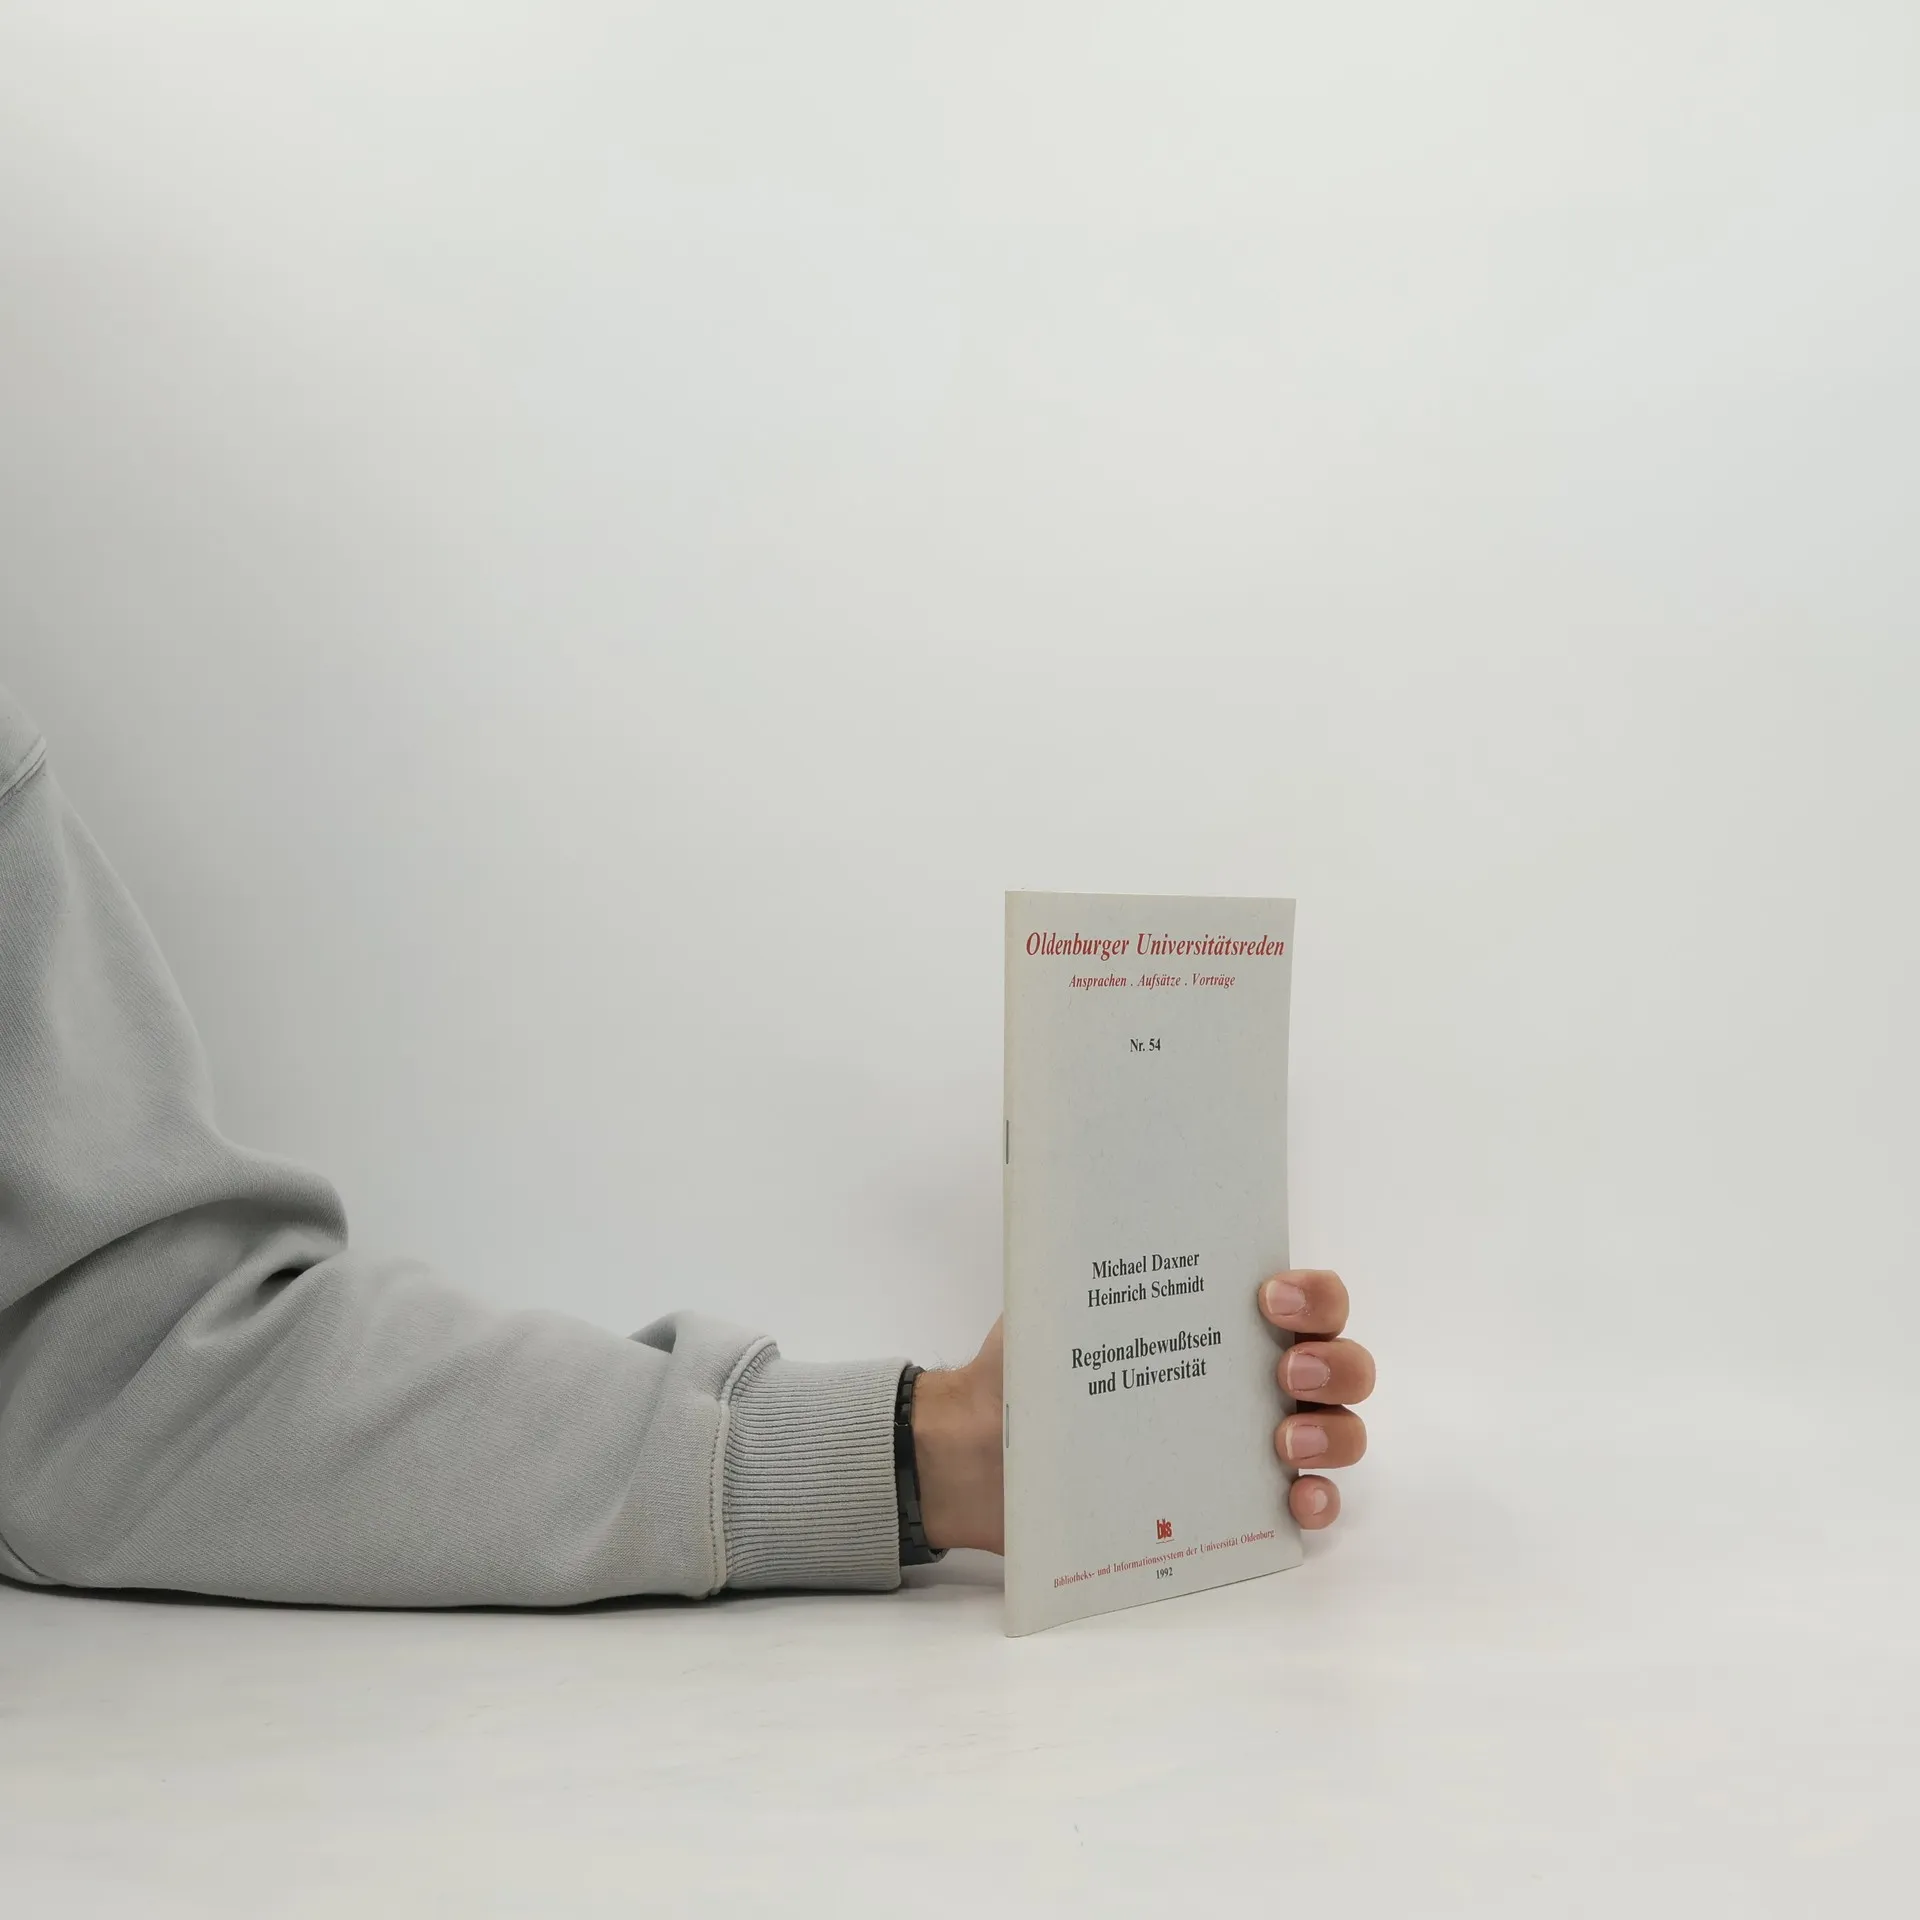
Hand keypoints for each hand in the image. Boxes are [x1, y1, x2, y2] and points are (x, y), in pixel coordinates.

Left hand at [914, 1273, 1371, 1552]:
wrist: (979, 1452)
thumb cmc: (1027, 1368)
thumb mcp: (1054, 1306)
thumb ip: (1084, 1264)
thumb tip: (1084, 1207)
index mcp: (1221, 1316)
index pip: (1306, 1294)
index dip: (1312, 1292)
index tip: (1269, 1297)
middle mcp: (1253, 1374)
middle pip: (1342, 1361)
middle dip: (1333, 1361)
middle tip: (1286, 1370)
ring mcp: (1253, 1442)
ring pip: (1340, 1431)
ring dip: (1332, 1431)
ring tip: (1284, 1440)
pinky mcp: (1236, 1505)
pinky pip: (1305, 1505)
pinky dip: (1316, 1502)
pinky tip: (1296, 1499)